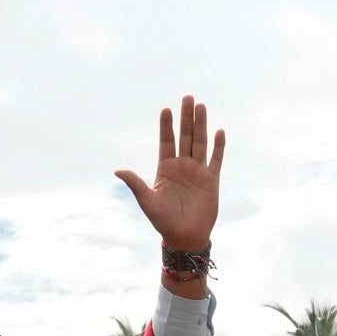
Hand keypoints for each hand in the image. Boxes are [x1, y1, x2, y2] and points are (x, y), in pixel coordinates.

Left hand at [116, 96, 224, 259]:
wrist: (184, 238)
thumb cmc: (163, 221)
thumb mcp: (147, 201)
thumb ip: (135, 183)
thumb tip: (117, 170)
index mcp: (166, 168)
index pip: (166, 141)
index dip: (166, 125)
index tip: (166, 109)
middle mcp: (182, 166)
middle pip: (185, 136)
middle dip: (186, 117)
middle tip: (187, 97)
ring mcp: (198, 172)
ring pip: (200, 143)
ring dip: (201, 125)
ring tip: (201, 106)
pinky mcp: (211, 181)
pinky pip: (216, 160)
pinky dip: (218, 147)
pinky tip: (219, 132)